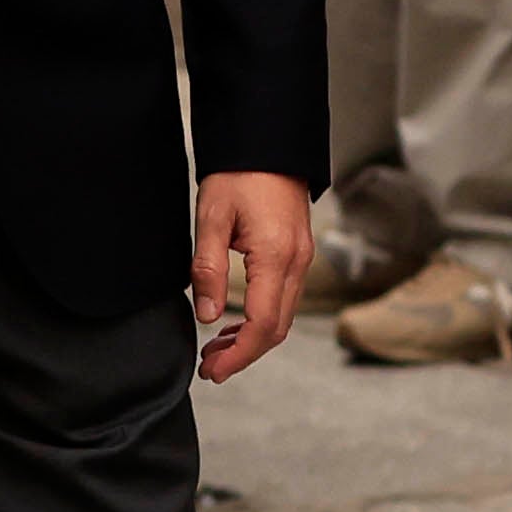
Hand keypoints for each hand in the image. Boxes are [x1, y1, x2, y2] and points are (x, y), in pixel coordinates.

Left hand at [191, 170, 313, 383]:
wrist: (268, 141)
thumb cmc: (238, 174)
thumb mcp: (212, 219)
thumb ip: (209, 270)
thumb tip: (208, 317)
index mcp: (277, 256)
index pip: (263, 325)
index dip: (239, 355)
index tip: (212, 370)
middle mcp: (297, 262)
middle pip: (277, 328)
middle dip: (244, 354)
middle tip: (209, 367)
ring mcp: (302, 258)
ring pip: (283, 316)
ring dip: (252, 339)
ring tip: (216, 349)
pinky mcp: (298, 252)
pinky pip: (285, 298)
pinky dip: (263, 319)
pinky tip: (236, 322)